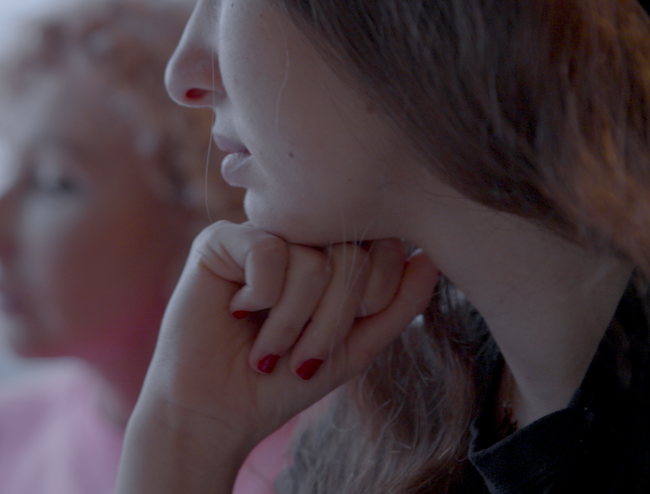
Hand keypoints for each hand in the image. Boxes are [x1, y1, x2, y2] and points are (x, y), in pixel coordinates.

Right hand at [117, 221, 439, 492]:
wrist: (217, 413)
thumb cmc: (281, 380)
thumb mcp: (354, 346)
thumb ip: (396, 304)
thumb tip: (433, 256)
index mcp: (331, 255)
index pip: (381, 247)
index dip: (371, 298)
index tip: (333, 343)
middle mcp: (297, 238)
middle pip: (351, 254)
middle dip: (332, 321)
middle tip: (300, 355)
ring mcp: (259, 235)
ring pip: (313, 260)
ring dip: (294, 321)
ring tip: (268, 348)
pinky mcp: (220, 241)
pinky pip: (268, 251)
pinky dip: (262, 298)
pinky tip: (238, 313)